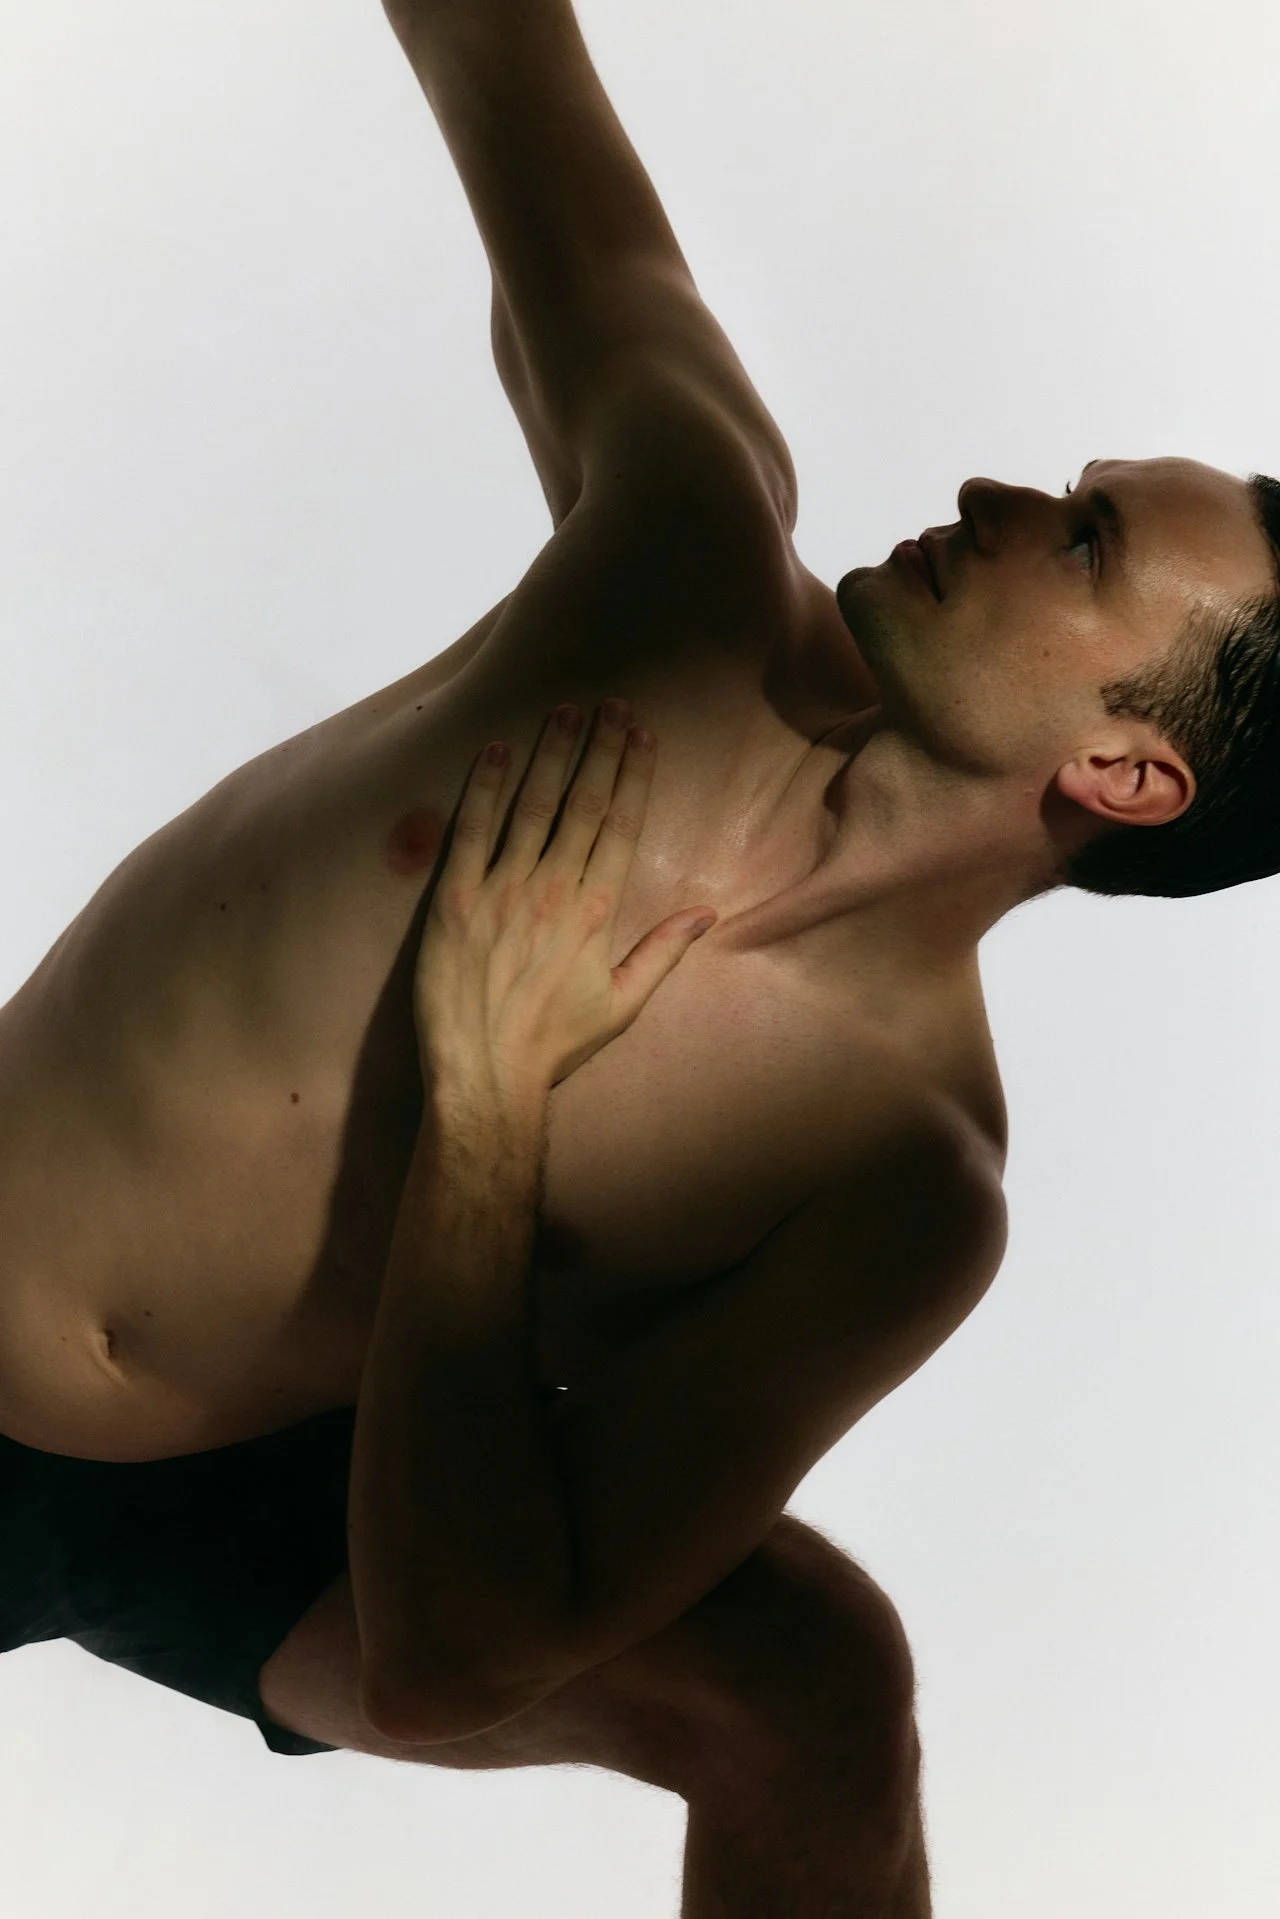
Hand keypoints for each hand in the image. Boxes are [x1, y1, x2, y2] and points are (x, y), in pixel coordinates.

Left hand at [415, 699, 716, 1090]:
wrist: (485, 1075)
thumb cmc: (554, 1046)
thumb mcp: (622, 1006)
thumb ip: (662, 953)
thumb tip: (707, 914)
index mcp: (595, 911)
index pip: (621, 826)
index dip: (633, 775)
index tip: (643, 735)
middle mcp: (553, 890)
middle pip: (584, 803)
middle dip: (601, 749)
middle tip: (612, 704)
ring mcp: (502, 890)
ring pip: (532, 806)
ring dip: (551, 754)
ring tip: (565, 711)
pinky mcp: (454, 900)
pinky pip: (471, 831)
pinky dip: (484, 788)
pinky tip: (495, 751)